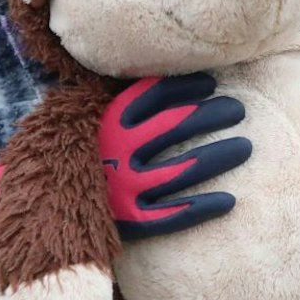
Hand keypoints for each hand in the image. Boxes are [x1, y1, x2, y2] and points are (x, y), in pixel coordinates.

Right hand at [99, 73, 252, 238]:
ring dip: (218, 156)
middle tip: (239, 109)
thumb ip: (127, 107)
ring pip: (182, 169)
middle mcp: (117, 152)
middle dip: (211, 115)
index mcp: (108, 123)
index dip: (186, 87)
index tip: (211, 83)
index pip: (154, 96)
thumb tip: (174, 79)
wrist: (54, 207)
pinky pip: (174, 214)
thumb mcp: (96, 125)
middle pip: (174, 126)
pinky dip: (202, 208)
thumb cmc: (87, 158)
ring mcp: (125, 187)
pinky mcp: (131, 220)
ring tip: (245, 147)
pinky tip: (229, 200)